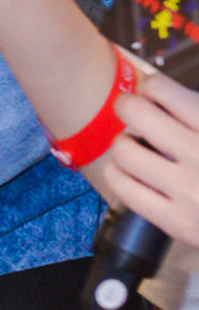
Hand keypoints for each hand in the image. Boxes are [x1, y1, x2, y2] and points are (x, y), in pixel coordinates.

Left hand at [103, 66, 198, 247]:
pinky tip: (130, 173)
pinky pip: (124, 188)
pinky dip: (119, 175)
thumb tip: (158, 91)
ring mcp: (187, 190)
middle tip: (131, 112)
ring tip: (134, 147)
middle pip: (136, 112)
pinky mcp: (177, 222)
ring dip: (124, 144)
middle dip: (127, 106)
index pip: (160, 88)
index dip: (149, 86)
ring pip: (124, 150)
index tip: (149, 92)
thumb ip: (196, 110)